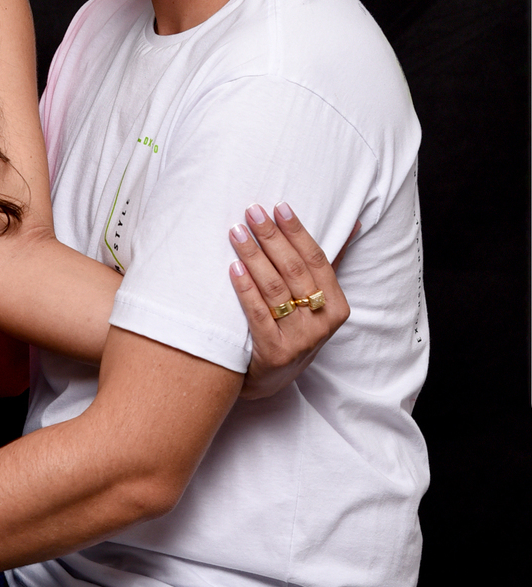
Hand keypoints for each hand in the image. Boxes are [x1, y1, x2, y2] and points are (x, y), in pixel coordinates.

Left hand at [229, 204, 355, 399]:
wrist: (270, 380)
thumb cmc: (294, 329)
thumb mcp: (318, 301)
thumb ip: (330, 264)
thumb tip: (353, 223)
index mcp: (336, 306)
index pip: (317, 260)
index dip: (298, 232)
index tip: (279, 206)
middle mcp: (322, 324)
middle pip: (294, 271)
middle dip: (272, 237)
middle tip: (252, 211)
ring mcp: (299, 340)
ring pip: (275, 289)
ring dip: (254, 256)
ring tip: (236, 232)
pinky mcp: (274, 353)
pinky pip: (257, 314)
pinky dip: (245, 289)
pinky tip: (233, 267)